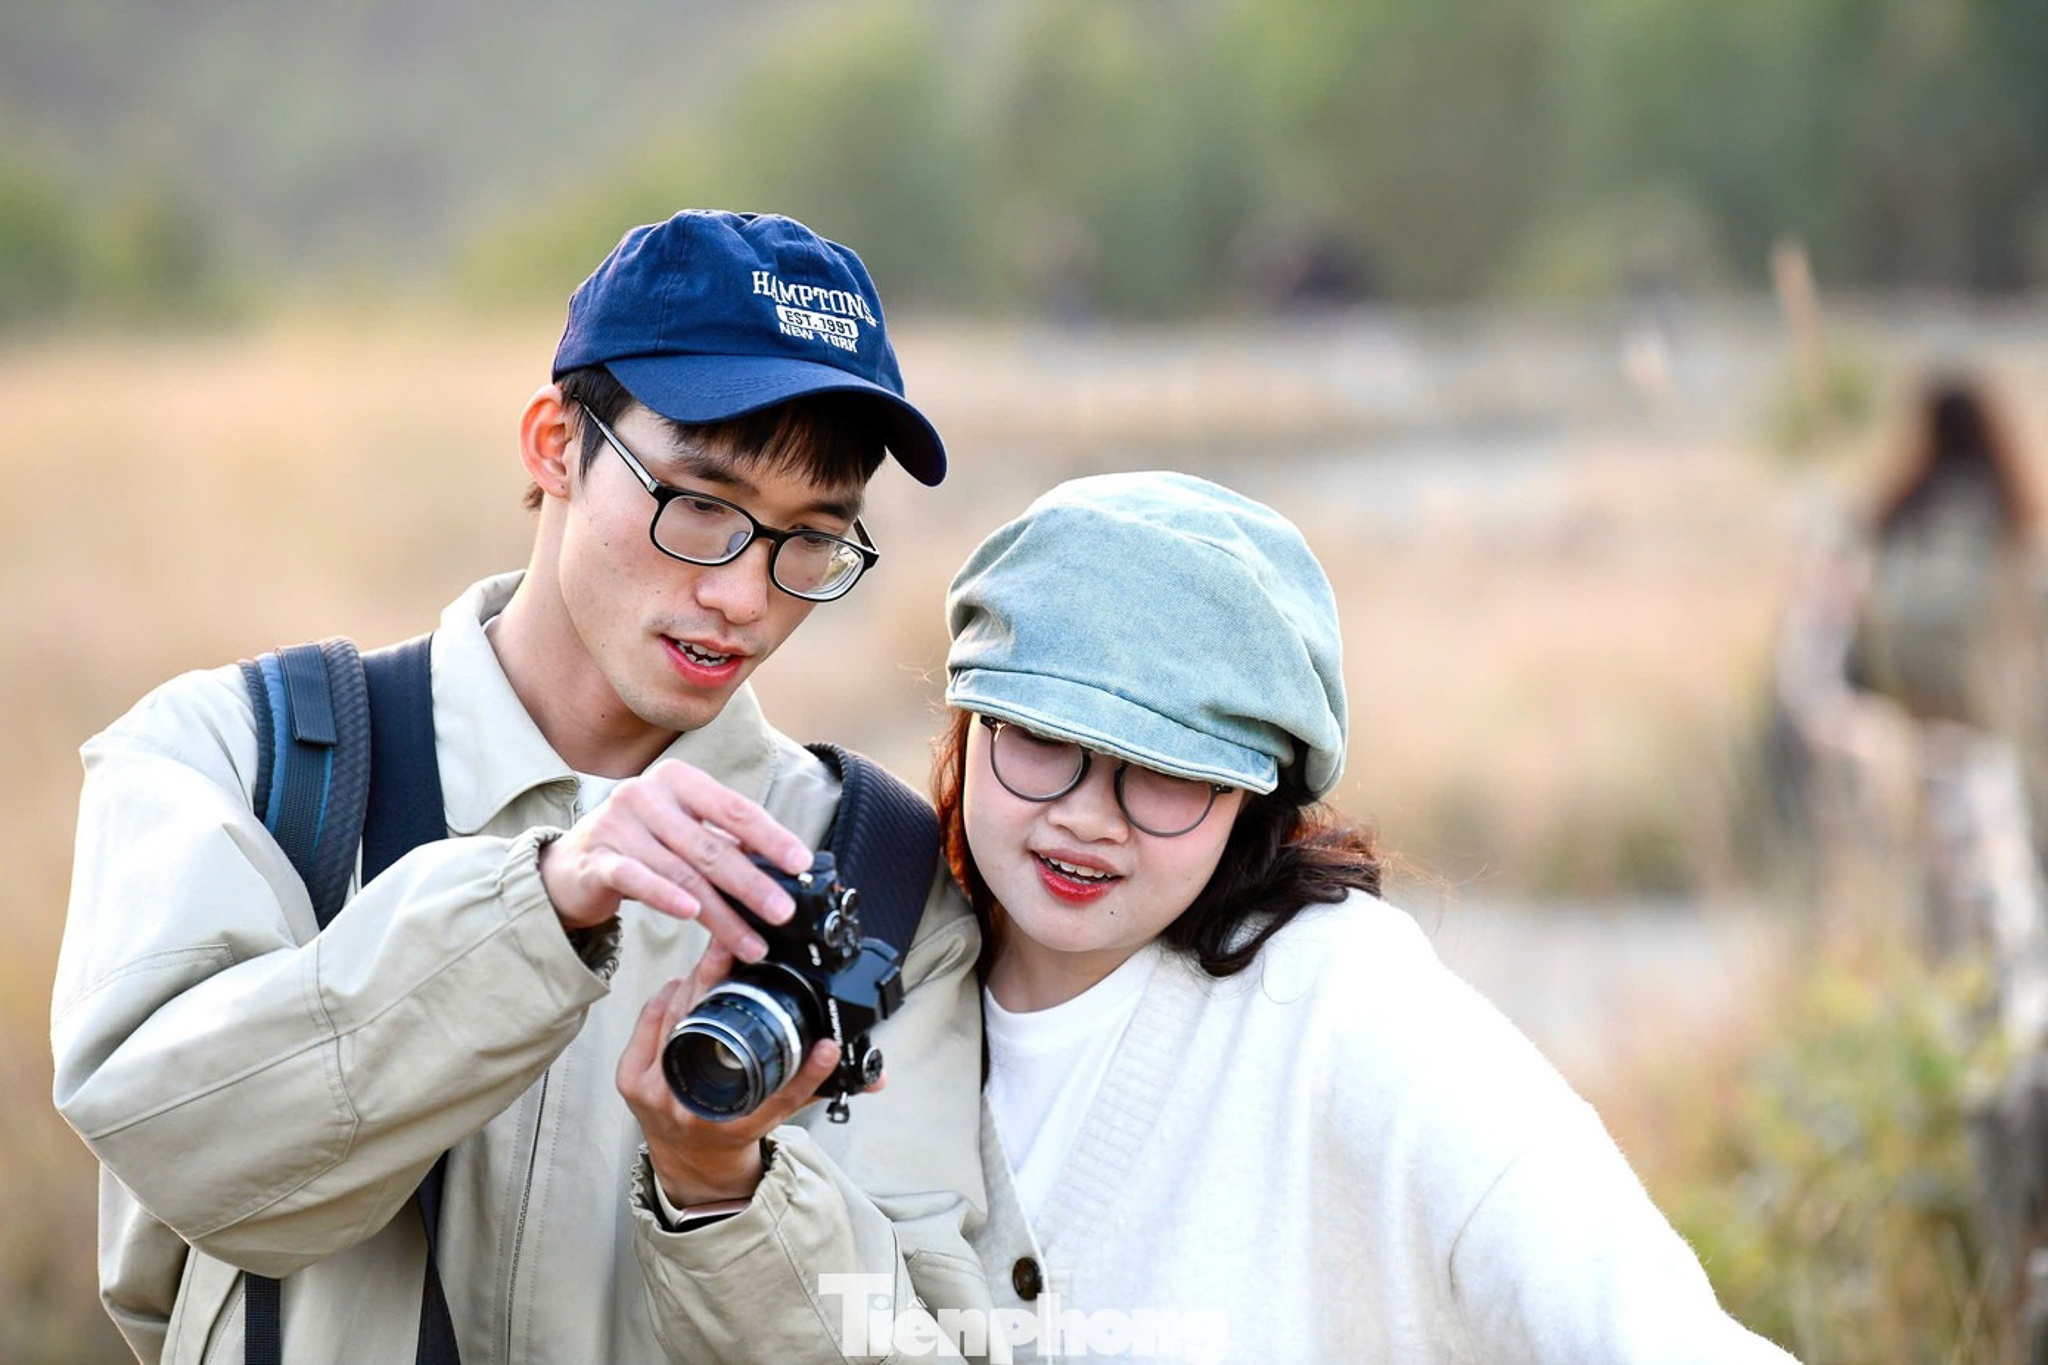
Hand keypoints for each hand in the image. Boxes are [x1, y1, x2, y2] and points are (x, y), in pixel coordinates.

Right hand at [538, 758, 810, 960]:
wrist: (569, 866)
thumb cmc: (640, 845)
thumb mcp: (683, 833)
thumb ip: (725, 843)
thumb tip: (783, 868)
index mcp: (678, 780)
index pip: (734, 808)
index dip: (771, 837)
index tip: (801, 864)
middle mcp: (645, 794)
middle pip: (711, 846)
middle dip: (752, 884)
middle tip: (783, 913)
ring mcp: (617, 825)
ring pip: (682, 873)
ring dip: (722, 913)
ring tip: (751, 942)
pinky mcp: (595, 859)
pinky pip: (637, 879)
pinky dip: (667, 897)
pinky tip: (692, 915)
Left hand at [615, 944, 883, 1207]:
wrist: (689, 1162)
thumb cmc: (734, 1129)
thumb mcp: (777, 1114)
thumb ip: (822, 1086)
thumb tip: (878, 1077)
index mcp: (734, 1126)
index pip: (779, 1094)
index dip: (806, 1068)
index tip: (825, 1040)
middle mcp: (692, 1113)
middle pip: (710, 1031)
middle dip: (724, 980)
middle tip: (742, 945)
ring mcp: (655, 1095)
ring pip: (676, 1018)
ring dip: (695, 979)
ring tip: (717, 952)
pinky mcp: (630, 1079)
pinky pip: (649, 1021)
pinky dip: (668, 994)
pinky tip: (685, 977)